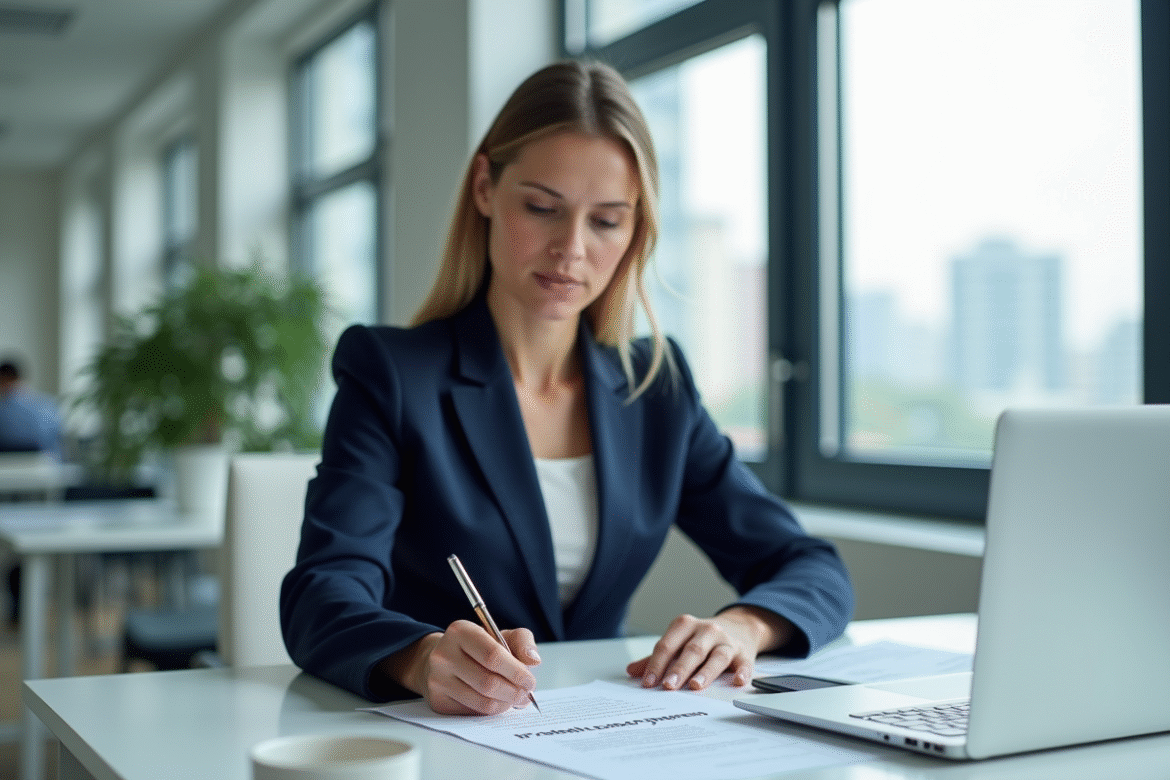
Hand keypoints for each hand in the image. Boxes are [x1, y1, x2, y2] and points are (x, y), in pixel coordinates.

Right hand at [385, 621, 540, 714]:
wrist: (445, 660)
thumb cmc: (478, 647)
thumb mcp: (501, 635)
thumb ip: (522, 641)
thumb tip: (533, 660)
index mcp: (461, 631)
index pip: (492, 655)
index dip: (516, 671)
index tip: (530, 681)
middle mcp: (444, 655)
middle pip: (487, 682)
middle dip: (514, 691)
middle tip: (526, 694)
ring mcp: (437, 679)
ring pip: (481, 701)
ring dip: (505, 704)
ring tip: (515, 699)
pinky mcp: (437, 700)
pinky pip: (472, 712)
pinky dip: (491, 710)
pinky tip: (498, 702)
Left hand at [626, 606, 793, 690]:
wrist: (739, 627)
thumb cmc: (702, 639)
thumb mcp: (679, 641)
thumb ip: (658, 657)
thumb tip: (632, 672)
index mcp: (685, 626)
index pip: (667, 645)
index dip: (656, 664)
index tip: (648, 682)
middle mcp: (706, 630)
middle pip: (691, 651)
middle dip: (679, 669)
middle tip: (668, 686)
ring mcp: (726, 641)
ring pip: (716, 656)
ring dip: (705, 672)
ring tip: (695, 686)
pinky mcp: (744, 653)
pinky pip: (744, 663)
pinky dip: (742, 672)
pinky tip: (737, 681)